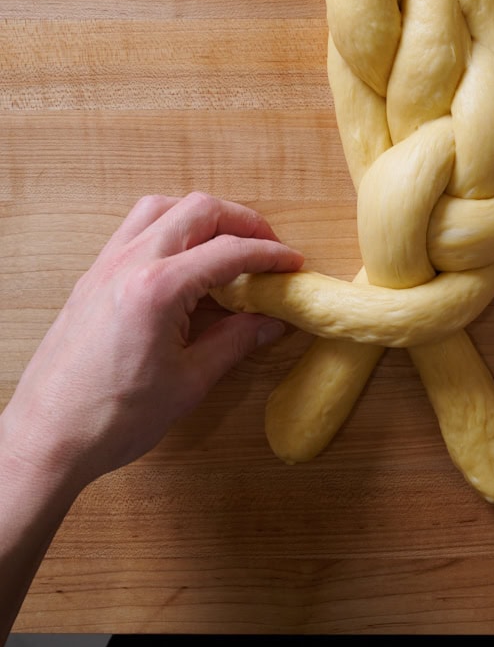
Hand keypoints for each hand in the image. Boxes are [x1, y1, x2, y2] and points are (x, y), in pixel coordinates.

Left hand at [1, 193, 303, 492]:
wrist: (48, 438)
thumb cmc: (114, 418)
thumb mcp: (189, 383)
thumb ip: (235, 342)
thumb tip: (272, 321)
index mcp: (157, 288)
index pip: (228, 252)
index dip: (269, 255)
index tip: (293, 264)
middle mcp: (129, 263)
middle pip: (198, 210)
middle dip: (242, 221)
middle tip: (267, 247)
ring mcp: (106, 265)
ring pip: (162, 208)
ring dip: (201, 216)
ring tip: (227, 244)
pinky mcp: (92, 276)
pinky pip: (135, 228)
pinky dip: (169, 228)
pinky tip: (184, 260)